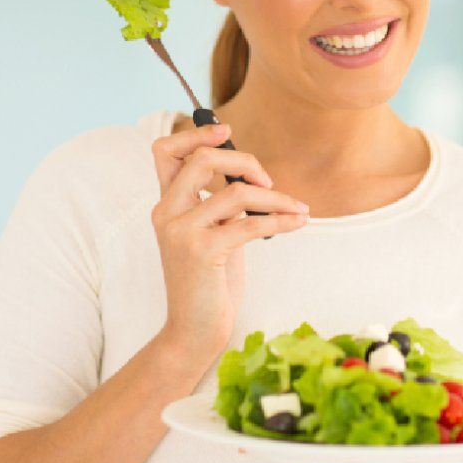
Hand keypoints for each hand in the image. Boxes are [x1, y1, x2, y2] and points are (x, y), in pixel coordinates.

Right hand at [149, 123, 309, 366]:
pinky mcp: (202, 252)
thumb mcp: (211, 233)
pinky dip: (282, 219)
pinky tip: (298, 221)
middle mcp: (167, 214)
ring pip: (236, 192)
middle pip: (202, 160)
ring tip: (298, 208)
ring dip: (277, 198)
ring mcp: (182, 233)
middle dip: (244, 161)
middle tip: (269, 180)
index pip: (164, 151)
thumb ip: (219, 204)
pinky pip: (251, 223)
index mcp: (166, 205)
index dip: (195, 134)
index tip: (227, 131)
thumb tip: (251, 173)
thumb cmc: (209, 282)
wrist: (193, 331)